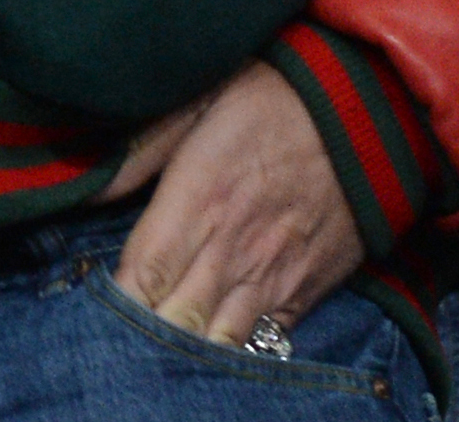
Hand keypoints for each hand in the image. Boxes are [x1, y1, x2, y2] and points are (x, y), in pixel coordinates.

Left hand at [108, 61, 360, 351]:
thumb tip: (88, 189)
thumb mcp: (196, 102)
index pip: (142, 276)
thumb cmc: (273, 97)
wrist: (370, 112)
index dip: (114, 306)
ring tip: (157, 360)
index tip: (90, 316)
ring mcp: (273, 278)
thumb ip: (140, 152)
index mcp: (198, 202)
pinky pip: (267, 342)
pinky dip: (237, 354)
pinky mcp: (309, 291)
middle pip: (176, 324)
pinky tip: (212, 352)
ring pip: (221, 345)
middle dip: (143, 341)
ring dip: (188, 357)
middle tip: (116, 345)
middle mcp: (232, 251)